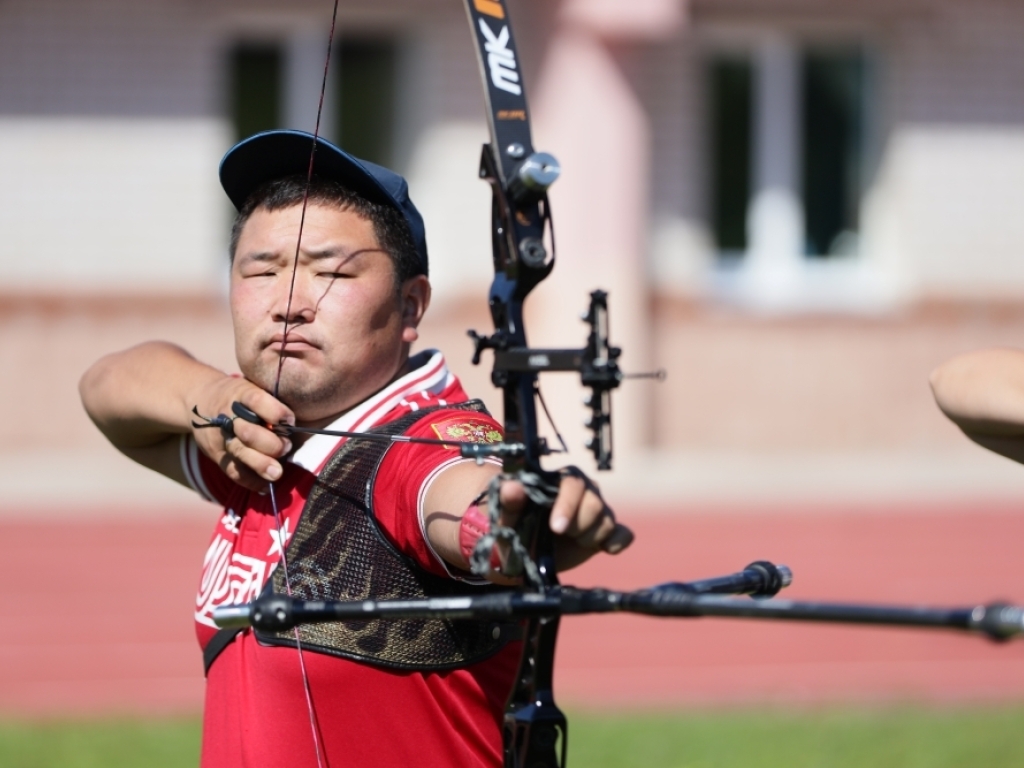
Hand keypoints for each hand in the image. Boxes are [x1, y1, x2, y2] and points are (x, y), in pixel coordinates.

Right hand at [190, 377, 294, 491]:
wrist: (198, 400)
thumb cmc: (237, 396)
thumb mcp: (250, 386)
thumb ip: (269, 400)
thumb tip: (297, 417)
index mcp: (240, 394)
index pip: (257, 401)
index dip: (276, 412)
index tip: (290, 421)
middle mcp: (228, 415)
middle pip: (248, 432)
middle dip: (271, 444)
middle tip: (286, 447)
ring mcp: (222, 437)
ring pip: (241, 453)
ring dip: (261, 464)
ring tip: (276, 473)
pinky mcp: (217, 455)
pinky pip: (234, 471)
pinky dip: (250, 481)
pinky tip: (265, 486)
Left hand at [498, 469, 633, 571]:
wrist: (523, 553)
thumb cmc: (513, 526)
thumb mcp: (506, 516)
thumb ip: (509, 500)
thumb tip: (512, 487)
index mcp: (559, 479)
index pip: (573, 483)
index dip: (568, 506)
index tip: (557, 529)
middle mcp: (583, 489)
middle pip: (595, 503)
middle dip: (579, 525)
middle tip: (560, 534)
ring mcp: (597, 509)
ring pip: (608, 520)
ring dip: (590, 537)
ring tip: (571, 540)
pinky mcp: (606, 530)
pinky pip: (624, 534)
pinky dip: (616, 543)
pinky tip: (604, 549)